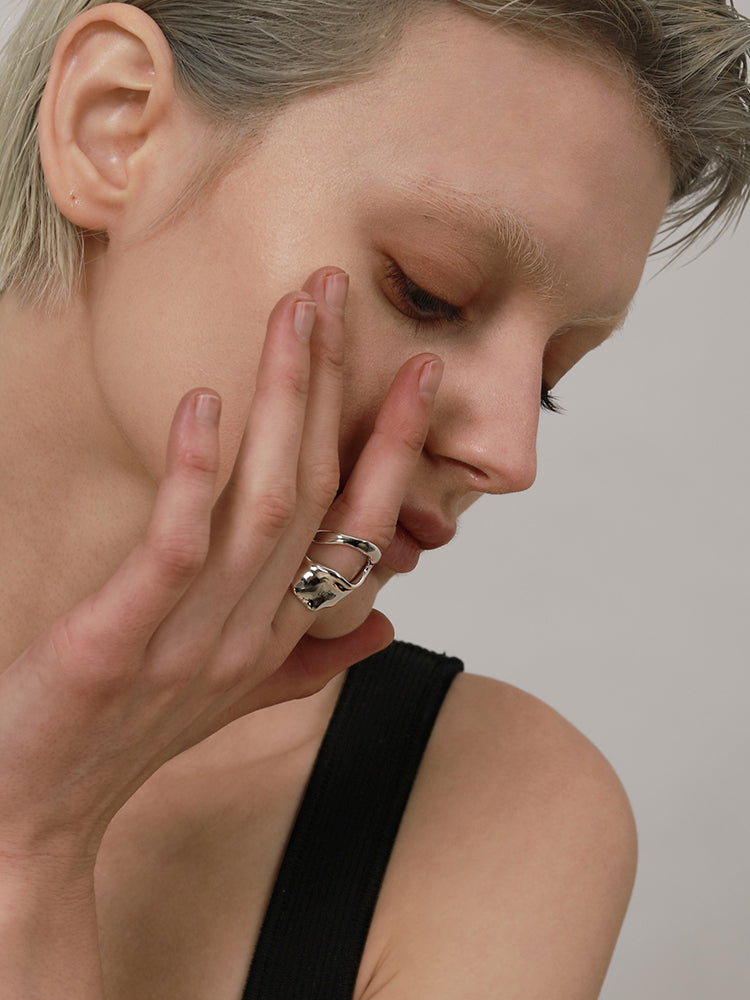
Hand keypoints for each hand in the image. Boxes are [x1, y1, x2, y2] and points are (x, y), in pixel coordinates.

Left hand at [0, 267, 441, 865]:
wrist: (38, 814)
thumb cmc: (132, 736)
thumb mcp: (236, 694)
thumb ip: (314, 657)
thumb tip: (388, 626)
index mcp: (280, 634)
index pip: (358, 527)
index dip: (393, 448)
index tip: (419, 375)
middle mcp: (254, 630)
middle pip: (314, 491)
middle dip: (336, 388)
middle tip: (338, 294)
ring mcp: (194, 636)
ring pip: (263, 504)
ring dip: (283, 405)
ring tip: (294, 319)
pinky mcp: (124, 638)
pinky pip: (175, 546)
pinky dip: (196, 475)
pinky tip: (205, 405)